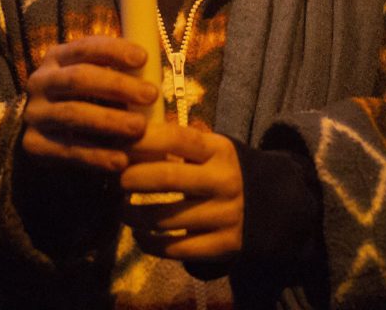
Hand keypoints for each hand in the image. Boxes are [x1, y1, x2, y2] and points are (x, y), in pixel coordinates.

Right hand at [22, 35, 158, 172]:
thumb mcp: (93, 78)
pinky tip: (121, 160)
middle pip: (79, 78)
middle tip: (151, 95)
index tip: (143, 58)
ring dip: (110, 121)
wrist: (45, 134)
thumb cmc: (84, 100)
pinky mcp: (34, 145)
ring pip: (73, 114)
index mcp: (57, 58)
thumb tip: (154, 70)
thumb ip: (116, 72)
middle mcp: (40, 82)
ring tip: (140, 128)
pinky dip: (97, 156)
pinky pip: (69, 150)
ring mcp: (35, 113)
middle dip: (117, 86)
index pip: (85, 48)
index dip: (114, 50)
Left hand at [120, 121, 242, 262]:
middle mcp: (224, 180)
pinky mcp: (223, 245)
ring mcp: (225, 215)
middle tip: (116, 181)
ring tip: (124, 211)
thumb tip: (128, 136)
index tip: (117, 146)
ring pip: (165, 219)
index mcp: (219, 150)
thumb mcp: (210, 149)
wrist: (268, 206)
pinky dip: (149, 244)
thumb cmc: (222, 171)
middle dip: (132, 179)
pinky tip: (141, 235)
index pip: (176, 138)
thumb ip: (176, 143)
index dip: (142, 140)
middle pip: (167, 177)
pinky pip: (175, 249)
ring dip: (134, 216)